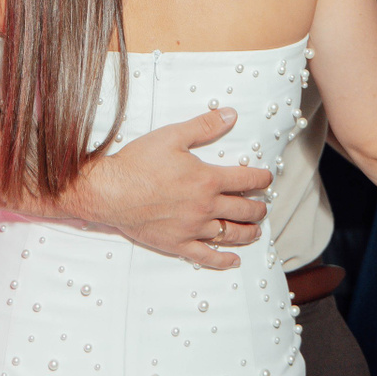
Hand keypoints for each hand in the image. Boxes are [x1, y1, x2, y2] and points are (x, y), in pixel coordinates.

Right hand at [65, 107, 272, 270]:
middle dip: (258, 208)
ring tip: (256, 231)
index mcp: (208, 180)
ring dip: (248, 232)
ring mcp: (193, 228)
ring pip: (230, 234)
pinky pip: (206, 256)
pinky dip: (223, 260)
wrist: (110, 191)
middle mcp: (205, 207)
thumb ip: (204, 126)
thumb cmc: (138, 162)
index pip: (246, 180)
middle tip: (263, 206)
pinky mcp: (177, 244)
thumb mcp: (173, 136)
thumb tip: (231, 114)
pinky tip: (234, 260)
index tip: (267, 178)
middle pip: (243, 210)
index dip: (261, 178)